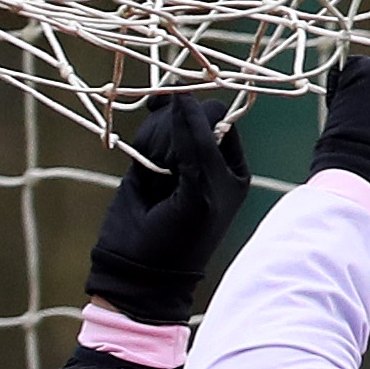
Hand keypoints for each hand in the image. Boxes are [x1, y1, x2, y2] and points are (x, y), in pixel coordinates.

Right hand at [82, 90, 251, 320]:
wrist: (139, 272)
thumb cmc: (182, 237)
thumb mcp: (199, 188)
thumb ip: (195, 141)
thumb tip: (183, 96)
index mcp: (230, 166)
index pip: (218, 118)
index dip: (197, 117)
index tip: (180, 133)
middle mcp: (206, 158)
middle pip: (189, 115)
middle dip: (173, 132)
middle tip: (165, 167)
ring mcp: (175, 158)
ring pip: (165, 122)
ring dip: (156, 141)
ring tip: (153, 177)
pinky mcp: (147, 162)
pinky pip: (146, 135)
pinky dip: (142, 145)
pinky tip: (141, 170)